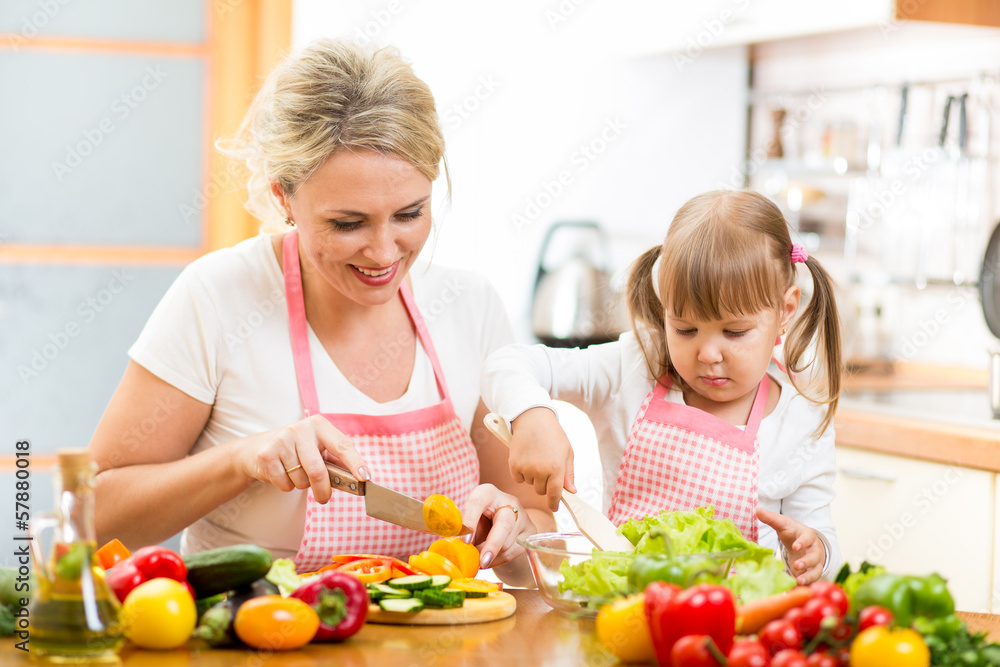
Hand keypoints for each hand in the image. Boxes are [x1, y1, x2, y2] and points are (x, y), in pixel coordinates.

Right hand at [240, 414, 370, 502]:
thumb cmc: (296, 452)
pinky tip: (281, 473)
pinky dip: (286, 486)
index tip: (365, 478)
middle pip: (318, 470)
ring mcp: (283, 439)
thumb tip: (357, 480)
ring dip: (301, 485)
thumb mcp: (316, 450)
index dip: (355, 463)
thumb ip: (335, 462)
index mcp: (320, 425)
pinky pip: (285, 483)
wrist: (257, 449)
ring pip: (301, 479)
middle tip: (324, 499)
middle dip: (323, 490)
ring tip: (294, 473)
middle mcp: (301, 428)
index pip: (342, 446)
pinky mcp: (267, 453)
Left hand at [461, 484, 534, 568]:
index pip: (477, 503)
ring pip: (508, 543)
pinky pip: (514, 552)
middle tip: (481, 561)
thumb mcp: (471, 520)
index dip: (470, 521)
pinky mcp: (531, 532)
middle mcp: (508, 501)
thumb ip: (465, 530)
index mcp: (487, 493)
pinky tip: (490, 560)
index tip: (464, 541)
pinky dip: (499, 560)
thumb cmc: (481, 521)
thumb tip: (459, 547)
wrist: (504, 524)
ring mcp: (523, 516)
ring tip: (479, 559)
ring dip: (491, 556)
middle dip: (492, 544)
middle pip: (504, 523)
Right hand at [508, 408, 576, 511]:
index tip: (554, 507)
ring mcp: (526, 468)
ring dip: (533, 477)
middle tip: (545, 468)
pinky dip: (522, 473)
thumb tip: (571, 491)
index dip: (554, 503)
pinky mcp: (514, 465)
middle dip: (544, 484)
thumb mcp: (567, 452)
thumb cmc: (553, 434)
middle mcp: (540, 471)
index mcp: (556, 468)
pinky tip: (526, 459)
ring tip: (536, 458)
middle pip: (541, 491)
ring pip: (530, 484)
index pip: (555, 494)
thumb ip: (569, 474)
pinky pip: (519, 479)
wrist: (532, 419)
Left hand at [756, 508, 825, 584]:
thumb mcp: (783, 524)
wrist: (803, 542)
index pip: (808, 538)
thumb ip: (771, 519)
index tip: (795, 546)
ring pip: (815, 571)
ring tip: (799, 581)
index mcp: (807, 536)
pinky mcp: (812, 574)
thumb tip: (758, 511)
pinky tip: (796, 590)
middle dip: (807, 562)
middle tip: (797, 566)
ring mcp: (815, 563)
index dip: (803, 542)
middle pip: (814, 556)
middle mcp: (814, 550)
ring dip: (809, 576)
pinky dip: (806, 586)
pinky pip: (812, 581)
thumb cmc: (792, 532)